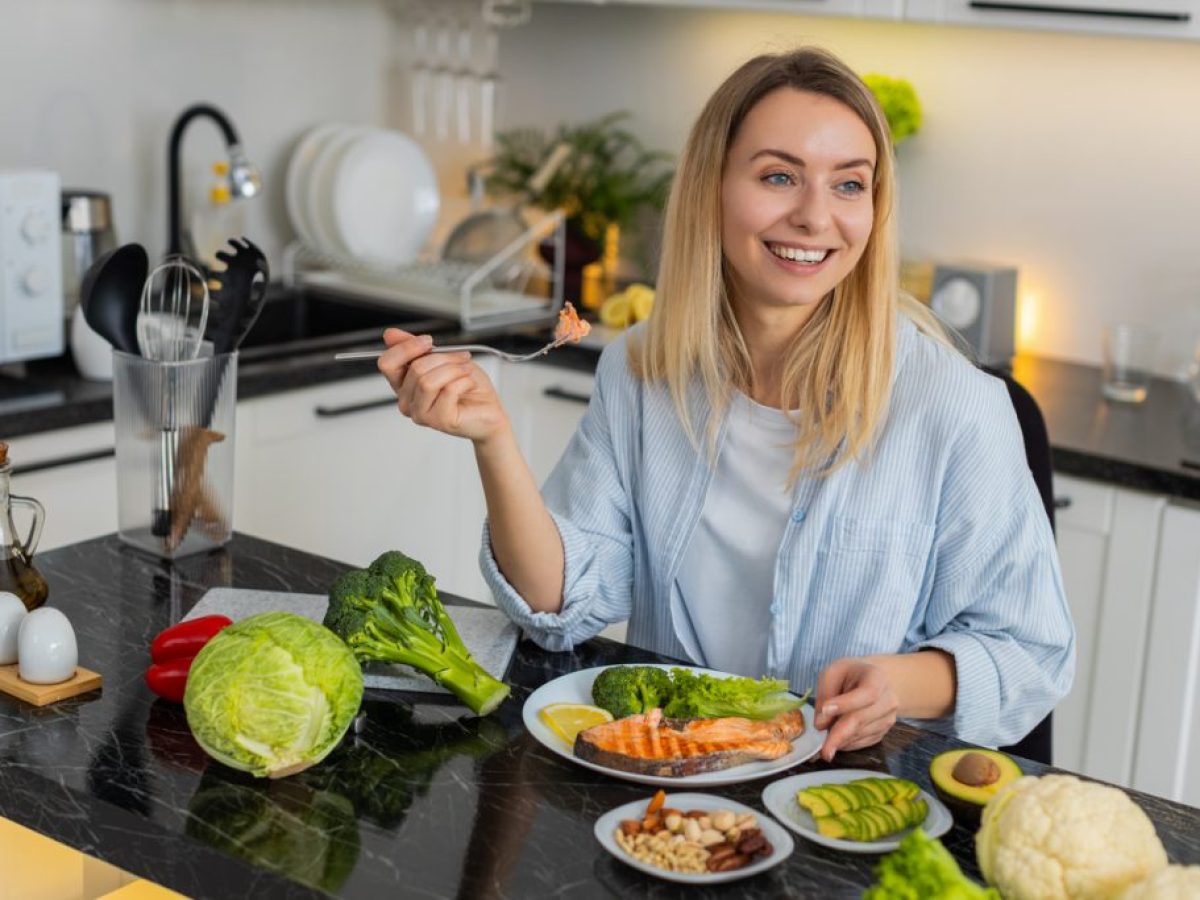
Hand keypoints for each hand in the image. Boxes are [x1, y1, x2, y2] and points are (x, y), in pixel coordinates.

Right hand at [376, 329, 509, 443]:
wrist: (489, 409)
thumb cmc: (468, 387)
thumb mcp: (442, 358)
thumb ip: (415, 348)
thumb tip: (390, 335)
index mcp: (404, 385)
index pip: (387, 364)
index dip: (407, 347)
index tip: (428, 341)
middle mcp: (408, 401)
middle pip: (415, 369)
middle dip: (443, 358)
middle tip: (460, 359)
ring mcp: (421, 414)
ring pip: (428, 381)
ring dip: (453, 370)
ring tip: (465, 372)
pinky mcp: (439, 420)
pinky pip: (447, 391)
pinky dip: (464, 381)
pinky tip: (468, 385)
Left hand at [814, 657, 898, 760]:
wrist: (871, 681)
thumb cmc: (850, 675)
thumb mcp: (833, 673)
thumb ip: (825, 695)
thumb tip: (821, 724)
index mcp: (877, 678)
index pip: (867, 693)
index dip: (846, 703)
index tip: (825, 710)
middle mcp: (888, 700)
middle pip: (862, 719)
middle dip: (839, 734)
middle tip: (823, 749)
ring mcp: (888, 718)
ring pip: (861, 734)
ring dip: (840, 740)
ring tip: (823, 741)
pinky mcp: (883, 732)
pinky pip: (863, 742)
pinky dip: (847, 744)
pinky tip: (835, 740)